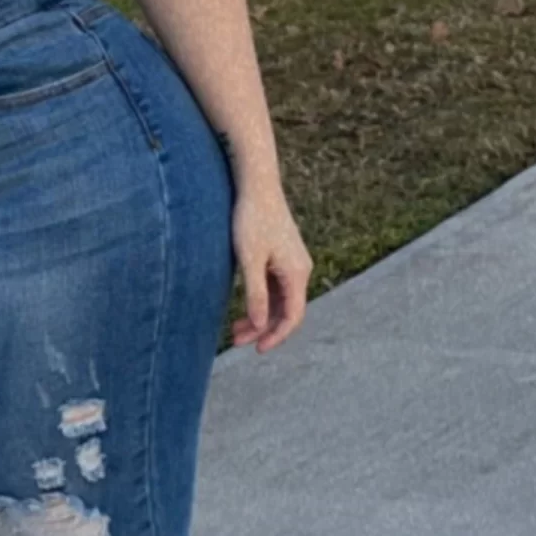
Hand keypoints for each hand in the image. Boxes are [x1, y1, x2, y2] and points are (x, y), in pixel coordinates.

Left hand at [230, 182, 312, 352]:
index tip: (257, 349)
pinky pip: (276, 288)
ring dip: (260, 316)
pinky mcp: (283, 257)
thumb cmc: (251, 219)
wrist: (257, 186)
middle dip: (263, 329)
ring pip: (280, 301)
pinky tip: (244, 307)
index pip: (292, 316)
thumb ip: (256, 294)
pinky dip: (261, 301)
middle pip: (286, 311)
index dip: (276, 336)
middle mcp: (300, 270)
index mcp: (296, 273)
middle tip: (236, 341)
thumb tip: (260, 325)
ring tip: (235, 329)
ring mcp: (292, 263)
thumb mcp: (249, 260)